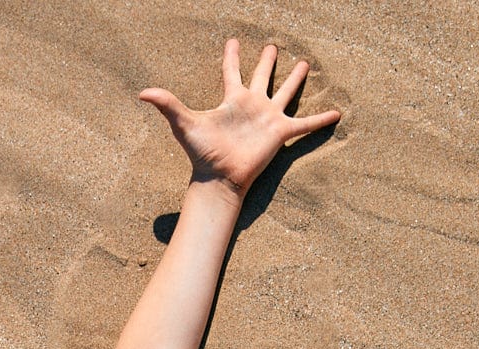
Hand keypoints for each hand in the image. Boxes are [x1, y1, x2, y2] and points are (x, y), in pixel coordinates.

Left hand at [141, 39, 340, 197]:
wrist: (220, 177)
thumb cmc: (202, 153)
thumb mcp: (184, 124)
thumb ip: (167, 104)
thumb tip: (142, 92)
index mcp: (231, 100)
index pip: (231, 71)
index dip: (231, 55)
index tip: (232, 41)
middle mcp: (251, 105)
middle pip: (261, 77)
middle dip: (266, 62)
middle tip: (272, 46)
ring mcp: (267, 118)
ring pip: (285, 93)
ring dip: (294, 80)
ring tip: (304, 64)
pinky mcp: (280, 133)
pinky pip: (305, 125)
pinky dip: (321, 120)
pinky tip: (337, 113)